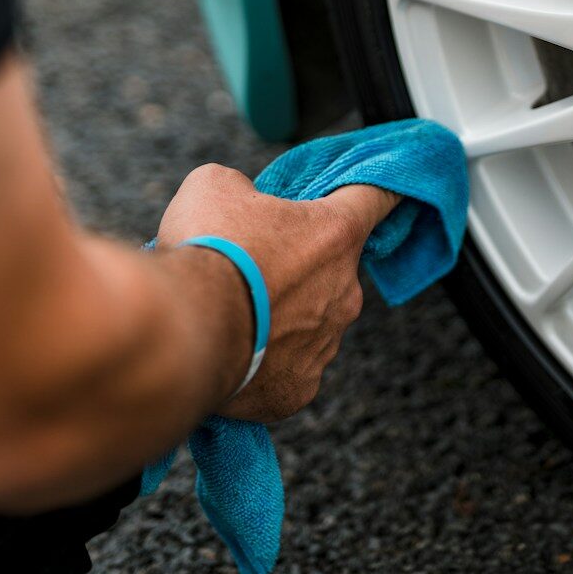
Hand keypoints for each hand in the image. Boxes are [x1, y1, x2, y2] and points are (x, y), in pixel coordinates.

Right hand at [156, 164, 399, 422]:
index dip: (378, 190)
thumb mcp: (215, 186)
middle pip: (331, 269)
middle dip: (297, 265)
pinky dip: (264, 359)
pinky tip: (233, 351)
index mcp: (334, 234)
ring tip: (233, 312)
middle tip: (249, 267)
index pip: (375, 199)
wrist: (184, 330)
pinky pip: (289, 367)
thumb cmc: (208, 249)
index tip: (388, 191)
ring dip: (282, 315)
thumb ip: (243, 188)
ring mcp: (326, 344)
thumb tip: (243, 205)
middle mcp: (345, 291)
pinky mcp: (300, 387)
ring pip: (310, 321)